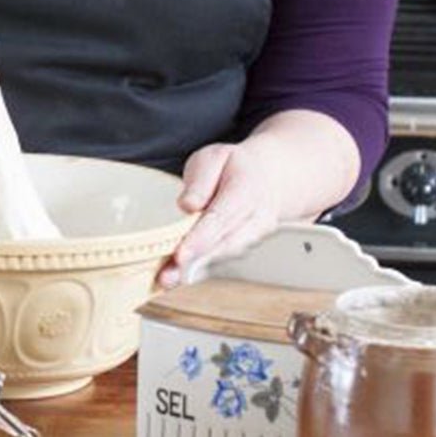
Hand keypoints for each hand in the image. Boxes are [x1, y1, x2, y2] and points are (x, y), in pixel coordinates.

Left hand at [161, 141, 282, 288]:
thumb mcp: (215, 157)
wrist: (268, 178)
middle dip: (194, 261)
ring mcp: (253, 237)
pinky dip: (200, 269)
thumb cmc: (234, 166)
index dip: (200, 239)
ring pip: (222, 256)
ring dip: (194, 270)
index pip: (221, 218)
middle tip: (167, 276)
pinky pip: (222, 259)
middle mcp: (256, 219)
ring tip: (167, 279)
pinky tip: (178, 277)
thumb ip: (201, 179)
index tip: (180, 255)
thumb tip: (187, 205)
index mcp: (247, 191)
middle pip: (223, 244)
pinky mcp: (244, 247)